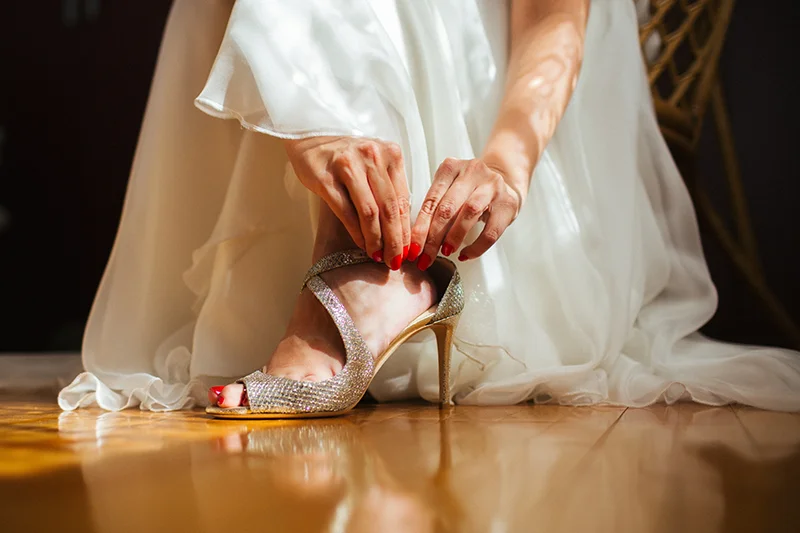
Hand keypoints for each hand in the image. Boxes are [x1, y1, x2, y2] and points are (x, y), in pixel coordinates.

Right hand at [284, 136, 410, 268]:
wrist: (309, 134)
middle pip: (389, 208)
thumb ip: (388, 186)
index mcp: (390, 154)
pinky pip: (346, 212)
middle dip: (395, 240)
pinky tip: (361, 244)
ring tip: (378, 256)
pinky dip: (356, 233)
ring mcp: (348, 166)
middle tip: (396, 261)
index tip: (408, 250)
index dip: (407, 229)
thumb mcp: (374, 161)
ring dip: (376, 239)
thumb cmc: (345, 153)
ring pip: (370, 212)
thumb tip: (400, 227)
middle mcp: (372, 157)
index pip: (403, 199)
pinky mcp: (326, 178)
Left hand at [409, 158, 520, 268]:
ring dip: (454, 237)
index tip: (412, 249)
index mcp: (450, 168)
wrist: (506, 180)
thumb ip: (435, 208)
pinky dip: (476, 247)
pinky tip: (465, 254)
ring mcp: (491, 185)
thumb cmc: (471, 190)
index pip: (431, 201)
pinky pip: (491, 231)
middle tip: (425, 257)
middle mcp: (471, 172)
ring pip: (469, 212)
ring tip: (445, 252)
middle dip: (433, 237)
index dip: (419, 228)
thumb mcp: (450, 189)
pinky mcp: (508, 203)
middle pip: (447, 207)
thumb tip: (417, 241)